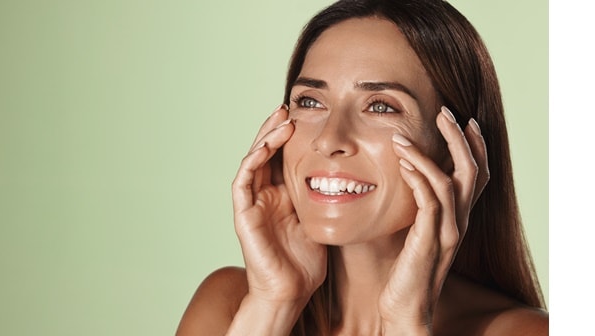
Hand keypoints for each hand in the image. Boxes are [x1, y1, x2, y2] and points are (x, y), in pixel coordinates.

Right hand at [232, 104, 326, 304]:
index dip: (288, 135)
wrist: (291, 291)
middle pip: (264, 152)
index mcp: (279, 195)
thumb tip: (352, 174)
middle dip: (274, 128)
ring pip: (252, 160)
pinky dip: (253, 160)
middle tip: (287, 107)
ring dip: (264, 138)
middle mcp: (262, 195)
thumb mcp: (321, 219)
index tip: (303, 115)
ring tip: (280, 120)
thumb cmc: (306, 262)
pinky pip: (242, 181)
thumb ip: (326, 196)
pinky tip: (266, 146)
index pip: (280, 156)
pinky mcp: (243, 214)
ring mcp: (251, 204)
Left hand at [378, 107, 490, 330]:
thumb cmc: (406, 271)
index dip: (477, 147)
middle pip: (473, 171)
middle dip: (460, 139)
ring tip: (404, 136)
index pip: (479, 176)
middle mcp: (460, 223)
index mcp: (459, 219)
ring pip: (452, 182)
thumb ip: (421, 208)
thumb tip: (410, 176)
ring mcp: (448, 232)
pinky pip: (431, 201)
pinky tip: (403, 163)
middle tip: (444, 113)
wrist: (407, 309)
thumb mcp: (417, 233)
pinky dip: (418, 177)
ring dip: (429, 153)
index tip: (466, 120)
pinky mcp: (431, 241)